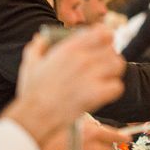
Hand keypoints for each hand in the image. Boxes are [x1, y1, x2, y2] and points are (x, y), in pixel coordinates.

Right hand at [8, 26, 125, 145]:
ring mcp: (92, 76)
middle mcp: (83, 59)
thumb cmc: (32, 91)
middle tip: (102, 65)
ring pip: (118, 66)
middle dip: (109, 57)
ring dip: (113, 72)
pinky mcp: (97, 94)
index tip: (103, 43)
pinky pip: (117, 86)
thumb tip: (41, 37)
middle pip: (112, 50)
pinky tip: (103, 92)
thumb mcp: (30, 63)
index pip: (103, 33)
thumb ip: (38, 47)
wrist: (36, 115)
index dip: (106, 37)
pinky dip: (113, 89)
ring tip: (104, 78)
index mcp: (70, 49)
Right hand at [41, 116, 129, 149]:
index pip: (116, 136)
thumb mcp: (69, 122)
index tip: (127, 138)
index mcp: (92, 133)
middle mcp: (93, 149)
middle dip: (107, 148)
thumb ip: (87, 125)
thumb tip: (99, 127)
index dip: (122, 137)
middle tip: (98, 147)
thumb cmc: (47, 134)